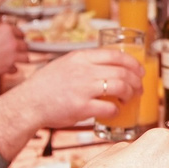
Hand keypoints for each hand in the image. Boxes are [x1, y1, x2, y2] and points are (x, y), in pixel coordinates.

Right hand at [0, 21, 22, 78]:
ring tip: (17, 58)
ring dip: (21, 58)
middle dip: (21, 47)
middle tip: (17, 48)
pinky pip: (16, 69)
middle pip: (25, 45)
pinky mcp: (8, 68)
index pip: (19, 31)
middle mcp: (12, 42)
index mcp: (6, 30)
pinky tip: (8, 67)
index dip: (17, 34)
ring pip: (26, 57)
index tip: (17, 36)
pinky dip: (13, 68)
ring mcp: (12, 56)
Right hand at [10, 48, 138, 129]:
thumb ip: (85, 63)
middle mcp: (84, 71)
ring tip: (129, 99)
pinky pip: (109, 108)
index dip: (133, 63)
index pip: (116, 55)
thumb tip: (109, 65)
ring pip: (120, 88)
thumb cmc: (46, 85)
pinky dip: (116, 110)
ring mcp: (83, 89)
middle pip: (123, 72)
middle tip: (138, 89)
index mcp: (81, 57)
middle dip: (136, 82)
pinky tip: (115, 111)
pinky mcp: (82, 108)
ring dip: (130, 95)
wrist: (28, 103)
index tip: (139, 71)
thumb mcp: (65, 63)